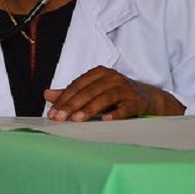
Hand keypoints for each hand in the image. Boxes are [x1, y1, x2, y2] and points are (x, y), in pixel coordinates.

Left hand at [44, 65, 185, 121]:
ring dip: (90, 109)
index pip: (77, 85)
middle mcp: (111, 78)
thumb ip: (71, 93)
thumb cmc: (115, 95)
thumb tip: (46, 94)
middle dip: (72, 105)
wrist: (148, 98)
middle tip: (60, 118)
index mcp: (99, 73)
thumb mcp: (93, 91)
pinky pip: (125, 108)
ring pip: (104, 98)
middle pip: (88, 91)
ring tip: (77, 119)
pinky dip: (115, 113)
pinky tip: (105, 121)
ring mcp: (125, 88)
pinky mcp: (137, 101)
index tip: (53, 113)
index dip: (64, 99)